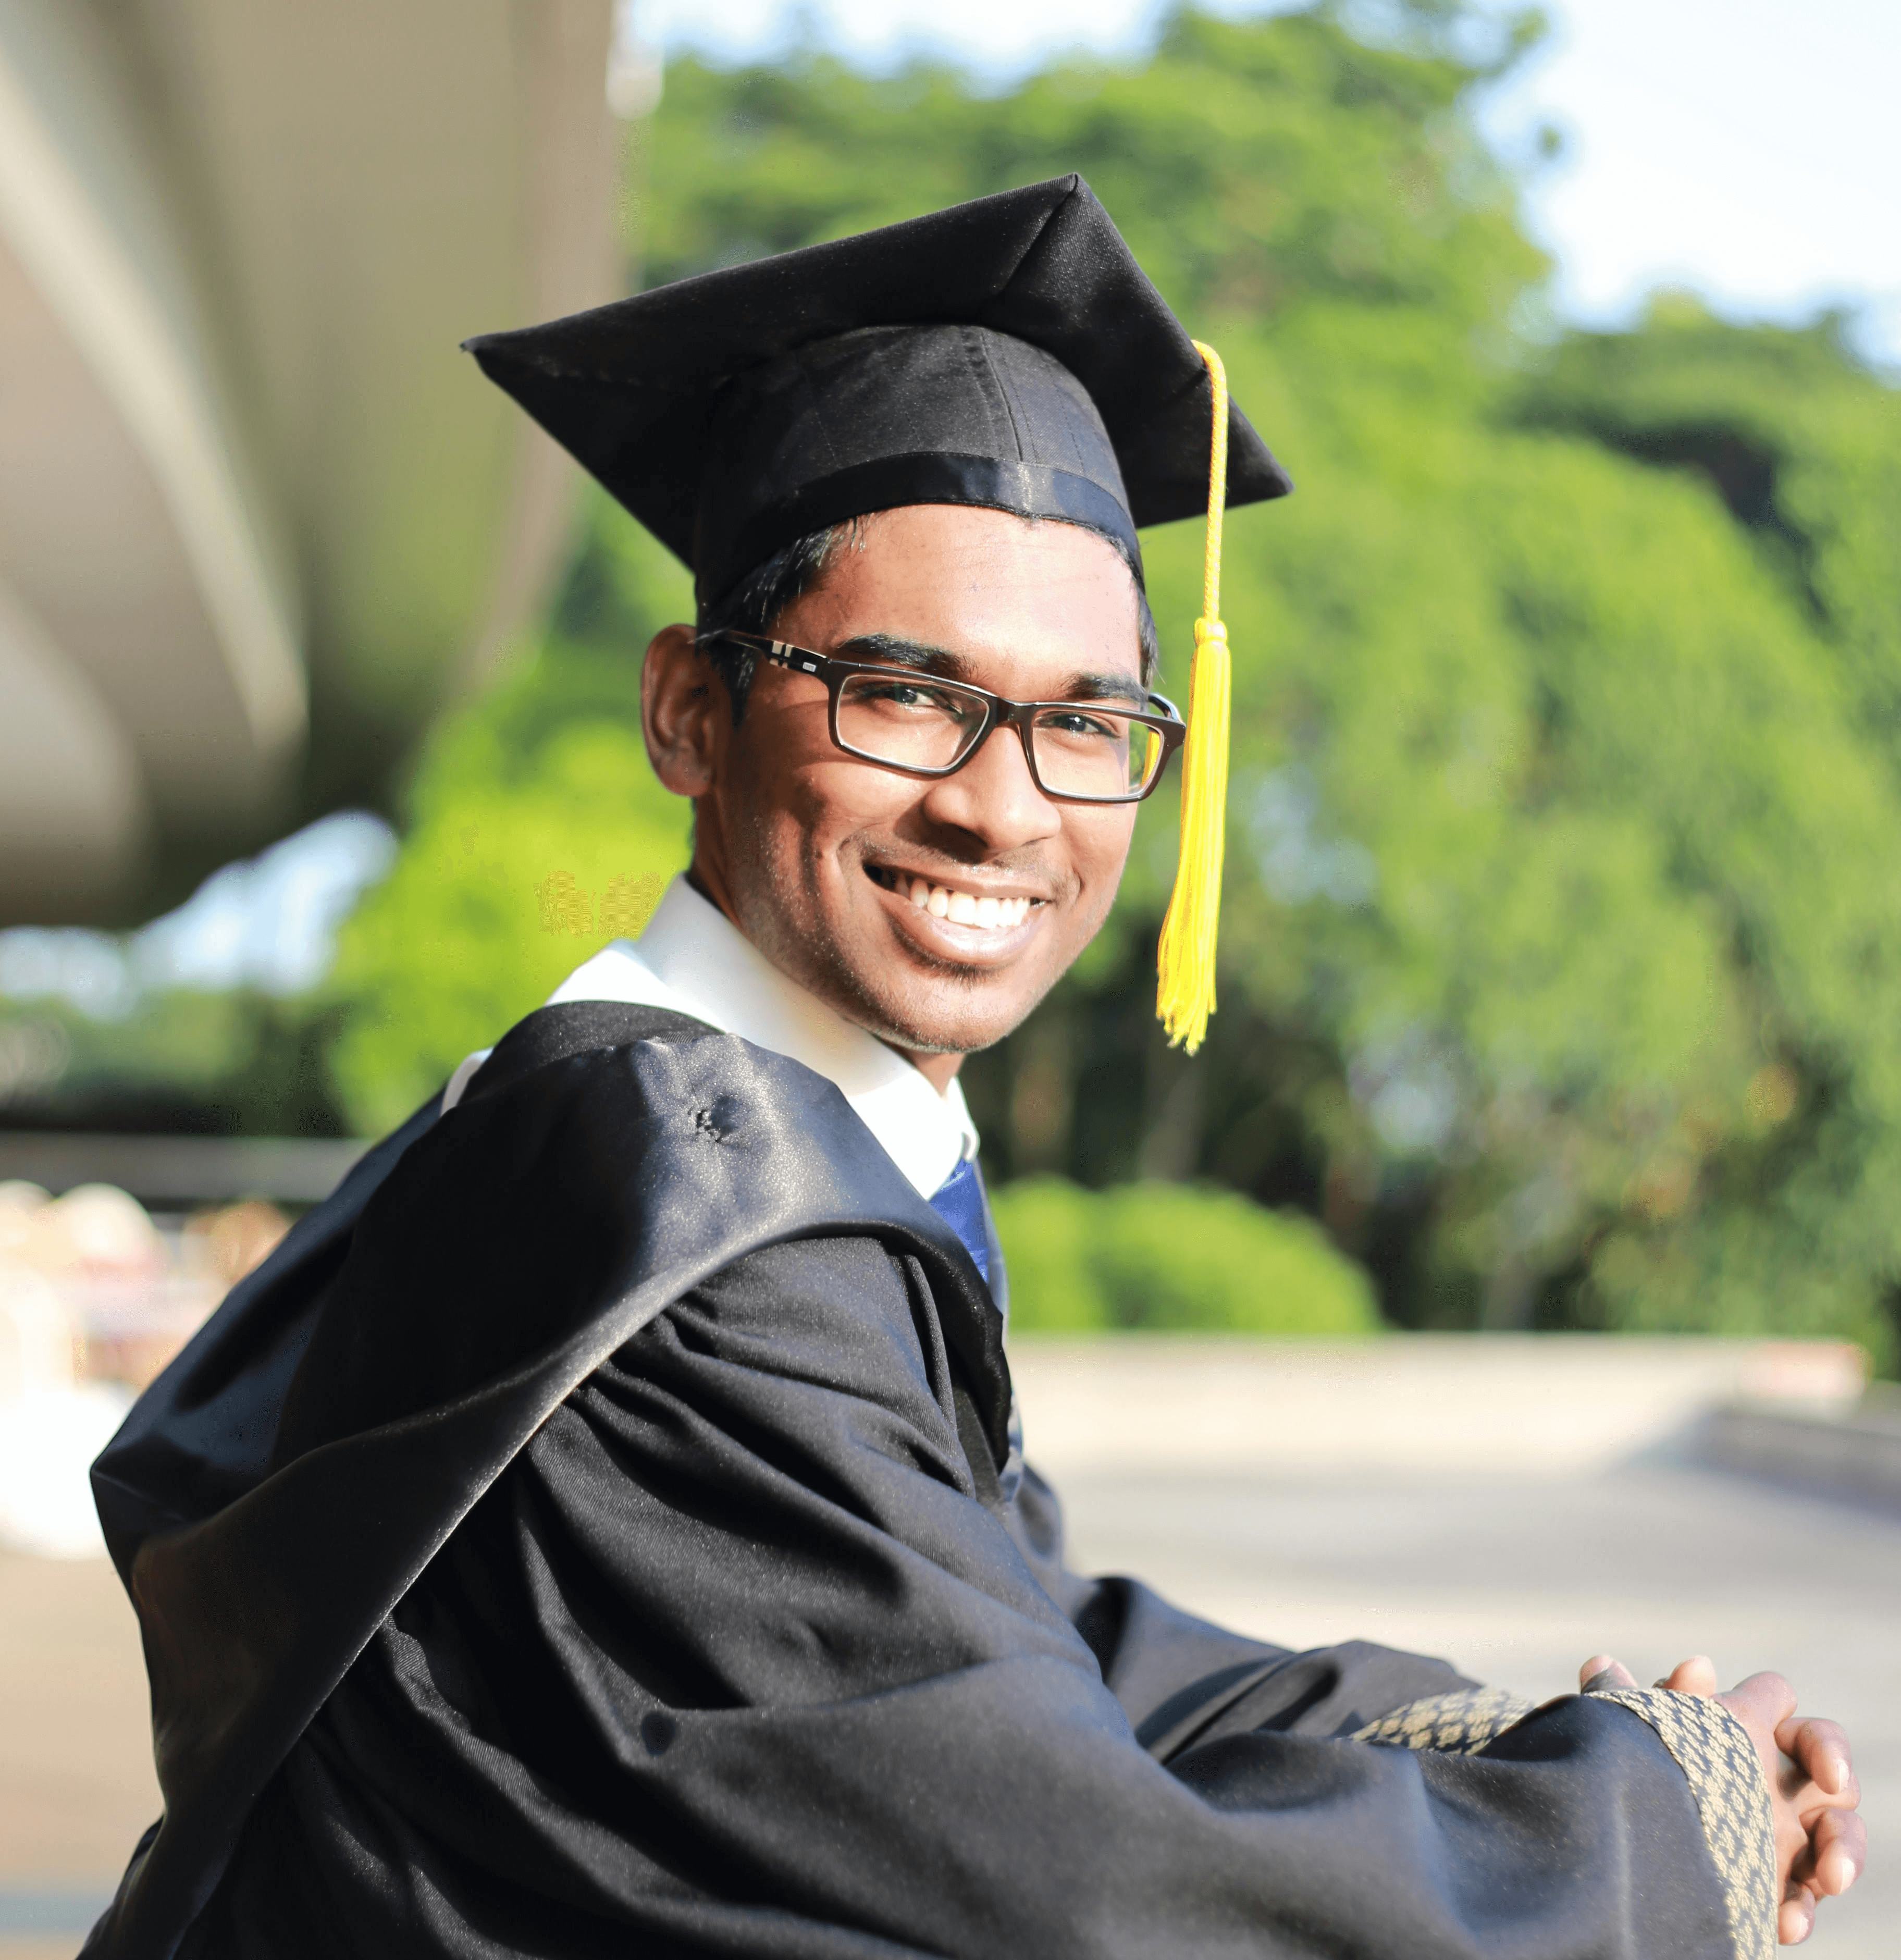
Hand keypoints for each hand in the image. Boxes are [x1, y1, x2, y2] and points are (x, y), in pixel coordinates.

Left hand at [1579, 1655, 1863, 1944]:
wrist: (1617, 1864)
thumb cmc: (1628, 1780)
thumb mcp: (1626, 1743)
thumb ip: (1633, 1705)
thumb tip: (1623, 1663)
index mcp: (1736, 1730)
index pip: (1774, 1699)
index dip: (1776, 1703)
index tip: (1771, 1723)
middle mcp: (1769, 1780)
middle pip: (1828, 1763)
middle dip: (1834, 1766)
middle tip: (1832, 1783)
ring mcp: (1779, 1836)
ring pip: (1839, 1833)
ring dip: (1842, 1852)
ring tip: (1826, 1876)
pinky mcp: (1775, 1888)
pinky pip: (1806, 1897)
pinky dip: (1800, 1909)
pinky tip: (1785, 1922)